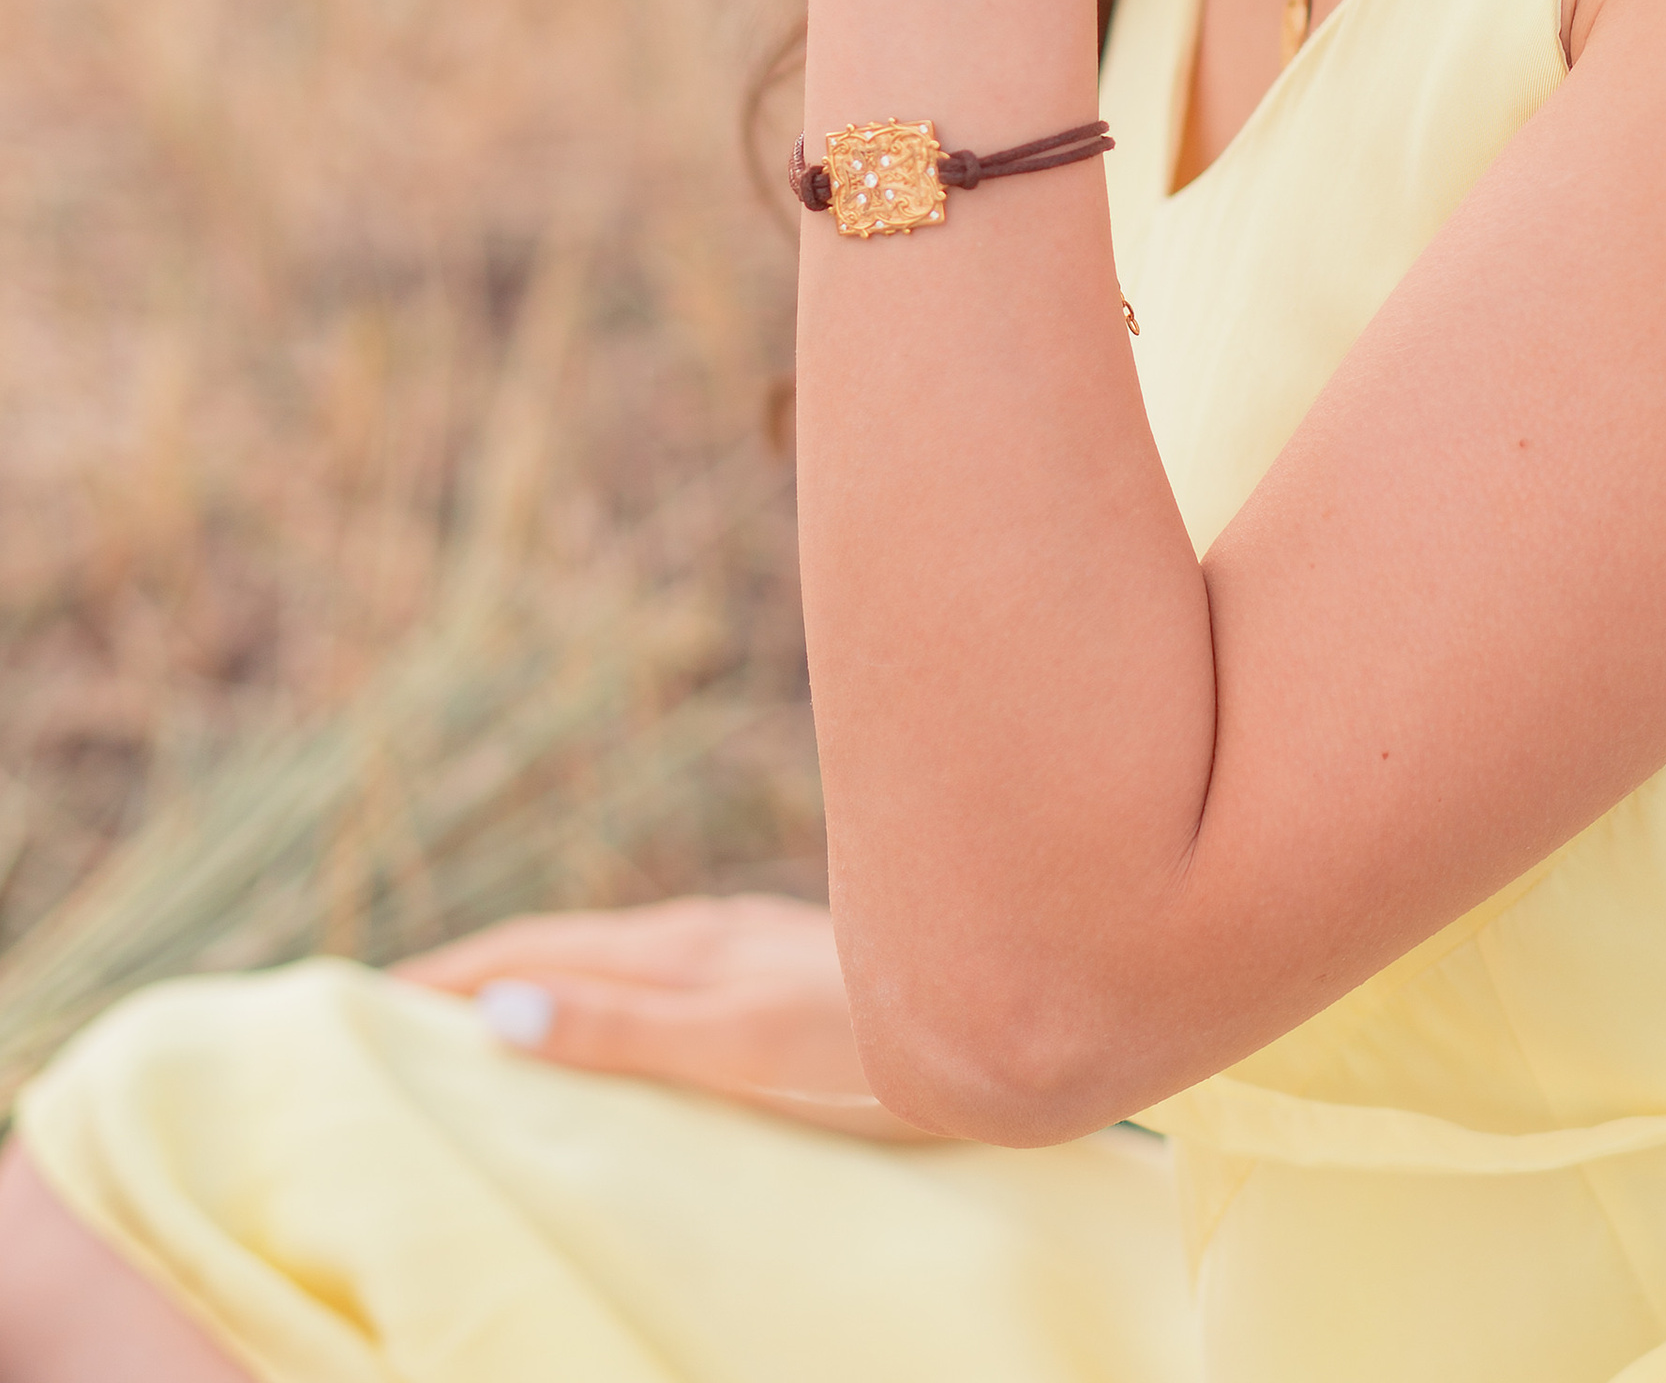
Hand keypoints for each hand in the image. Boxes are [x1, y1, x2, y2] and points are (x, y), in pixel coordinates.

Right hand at [395, 894, 942, 1140]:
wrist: (996, 1005)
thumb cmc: (873, 1044)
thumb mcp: (740, 1044)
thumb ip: (627, 1030)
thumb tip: (499, 1014)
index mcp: (674, 949)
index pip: (525, 958)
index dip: (442, 979)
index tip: (354, 1000)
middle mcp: (696, 936)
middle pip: (554, 950)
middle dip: (466, 974)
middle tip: (376, 1012)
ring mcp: (734, 948)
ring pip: (601, 960)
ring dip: (526, 983)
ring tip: (463, 1021)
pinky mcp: (768, 972)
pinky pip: (648, 980)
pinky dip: (589, 998)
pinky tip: (600, 1024)